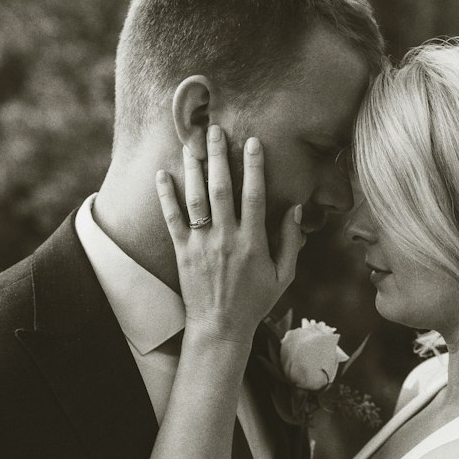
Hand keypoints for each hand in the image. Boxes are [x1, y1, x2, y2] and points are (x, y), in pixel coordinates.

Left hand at [156, 125, 304, 342]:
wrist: (219, 328)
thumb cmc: (255, 302)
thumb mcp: (283, 275)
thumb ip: (291, 242)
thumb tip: (296, 209)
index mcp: (253, 243)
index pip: (255, 196)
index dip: (254, 167)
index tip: (253, 142)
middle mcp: (226, 239)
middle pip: (221, 189)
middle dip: (219, 157)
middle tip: (215, 130)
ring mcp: (201, 244)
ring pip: (196, 199)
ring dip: (193, 169)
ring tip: (191, 144)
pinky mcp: (183, 252)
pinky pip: (172, 219)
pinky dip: (166, 196)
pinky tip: (162, 175)